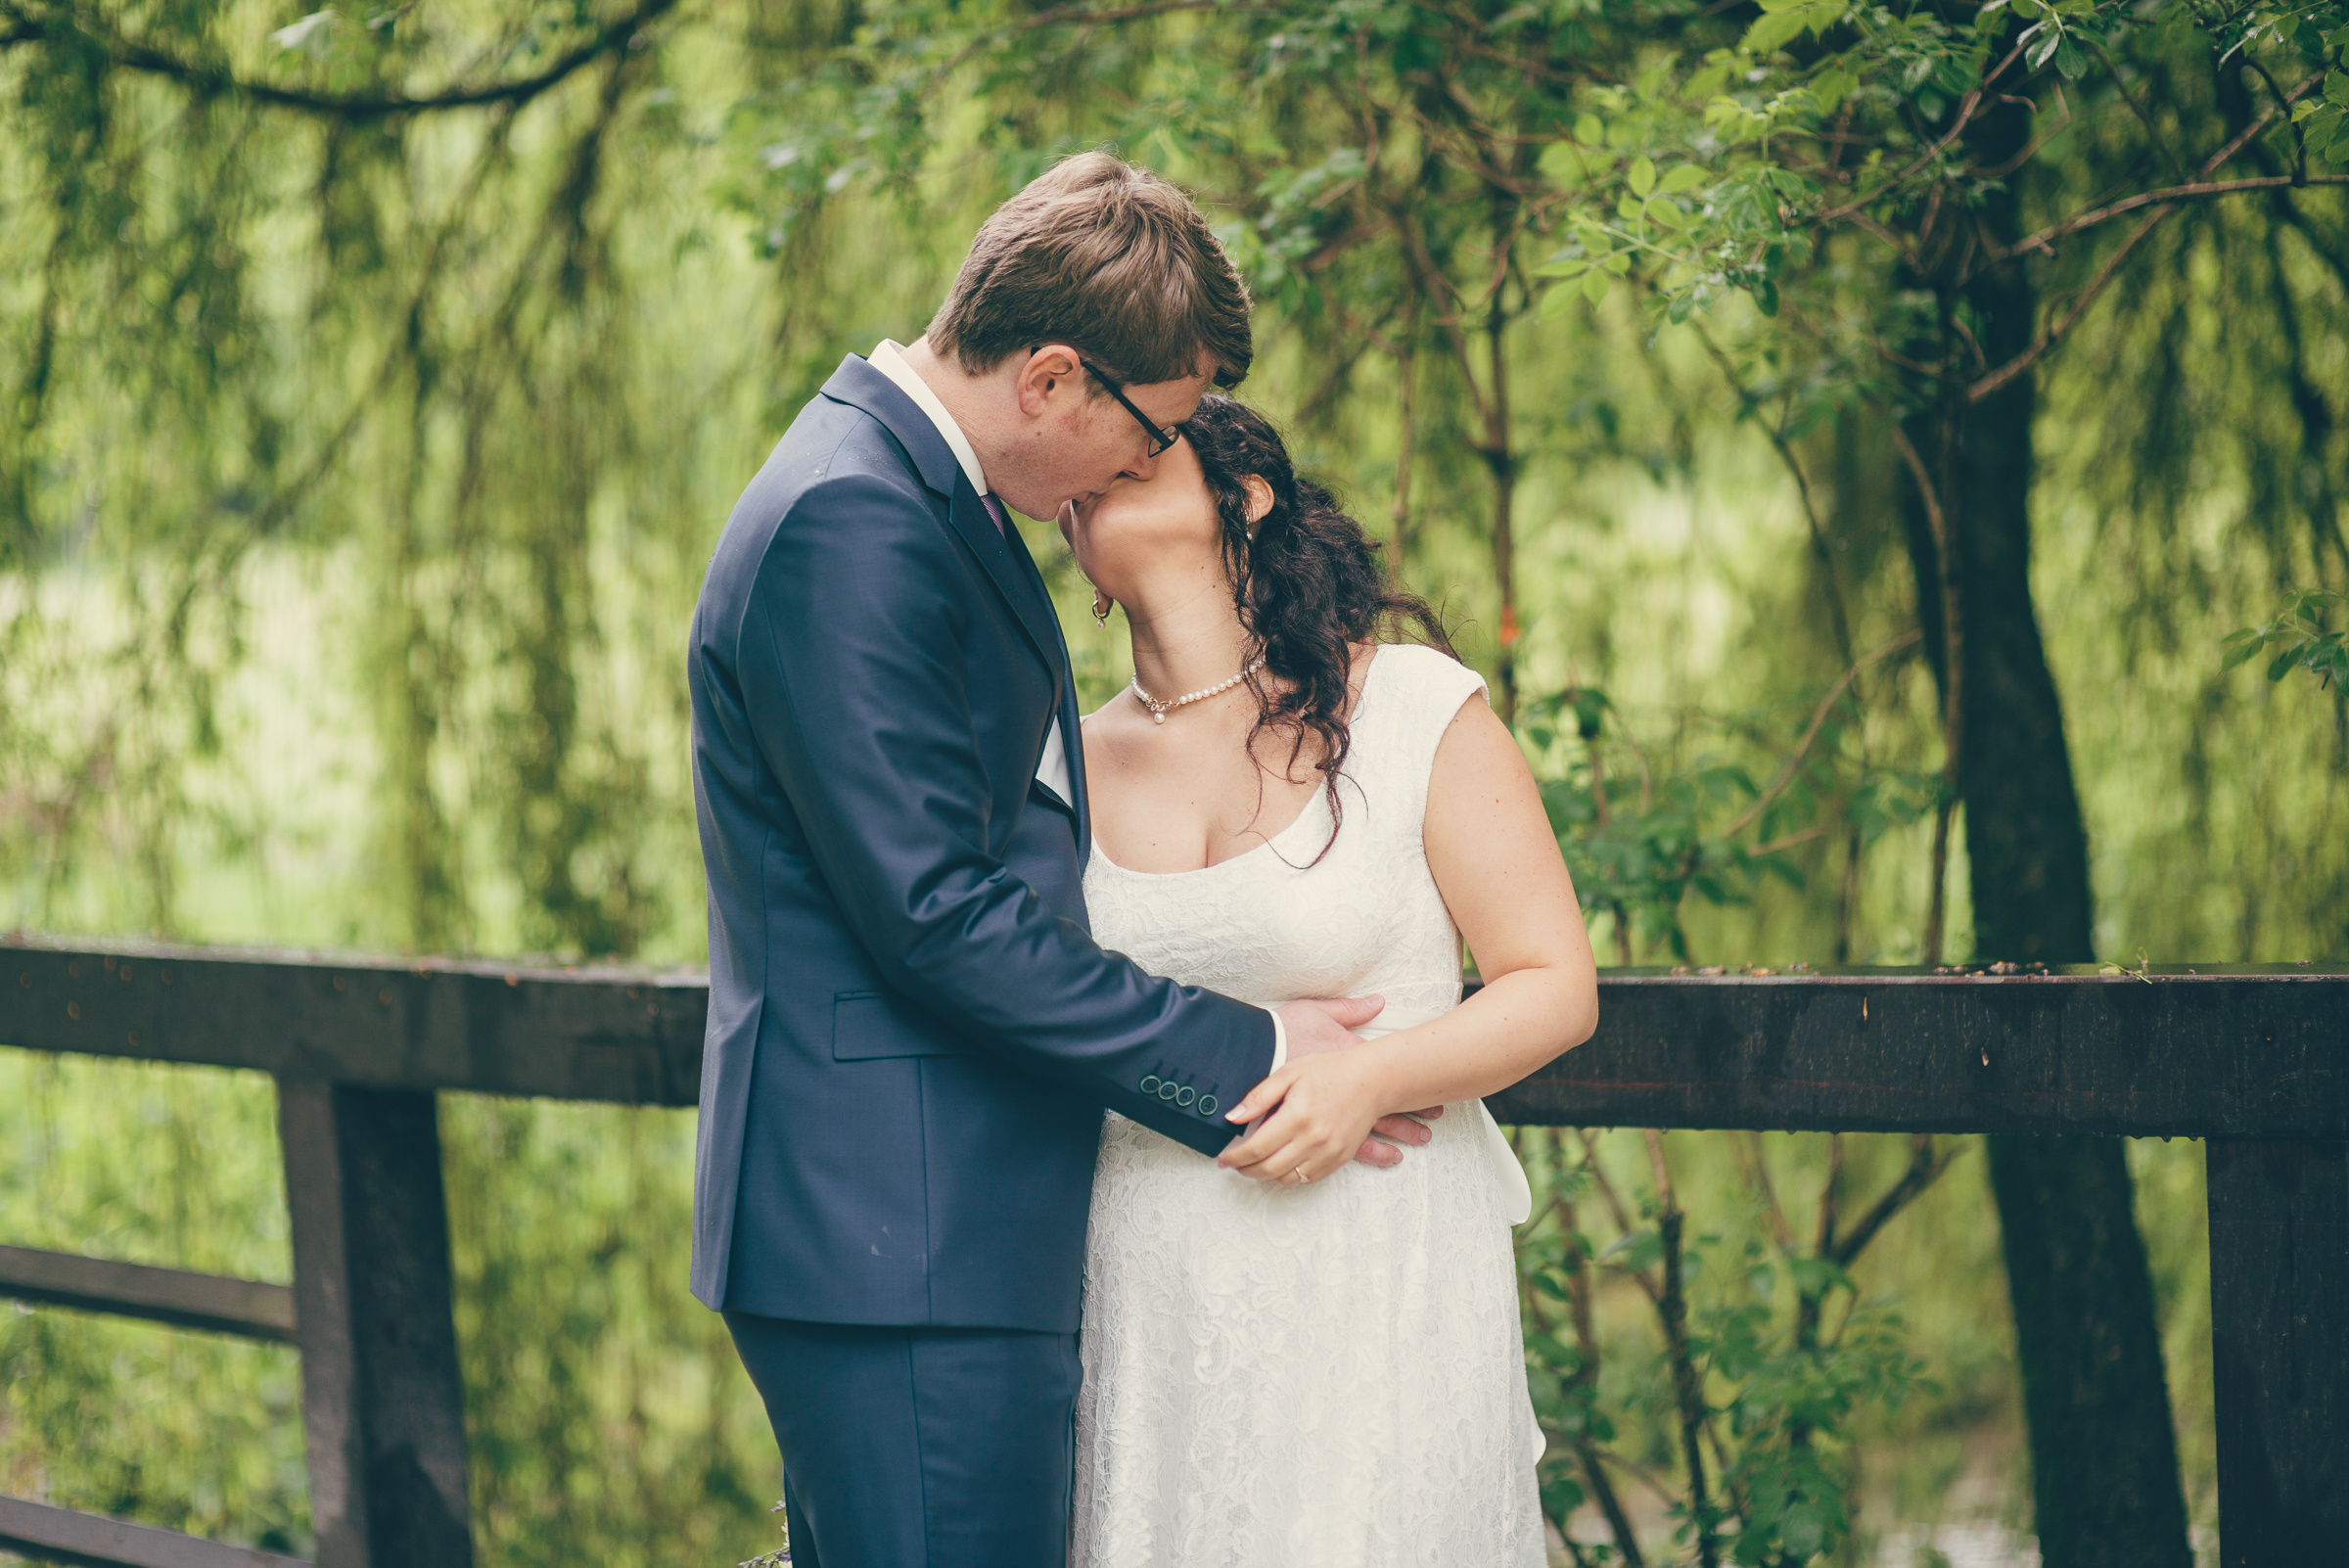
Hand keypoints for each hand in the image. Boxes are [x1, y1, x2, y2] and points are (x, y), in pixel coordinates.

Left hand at [1217, 1052, 1445, 1183]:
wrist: (1371, 1081)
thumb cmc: (1330, 1072)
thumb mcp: (1289, 1073)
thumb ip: (1259, 1097)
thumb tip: (1232, 1117)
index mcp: (1297, 1116)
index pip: (1257, 1148)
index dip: (1235, 1157)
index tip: (1224, 1158)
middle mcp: (1313, 1139)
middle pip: (1269, 1169)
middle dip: (1246, 1170)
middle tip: (1235, 1164)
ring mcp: (1328, 1152)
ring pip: (1288, 1178)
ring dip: (1266, 1176)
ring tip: (1255, 1165)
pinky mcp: (1339, 1158)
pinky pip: (1308, 1178)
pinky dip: (1289, 1177)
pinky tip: (1281, 1164)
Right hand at [1270, 996, 1438, 1166]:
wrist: (1244, 1055)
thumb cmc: (1280, 1034)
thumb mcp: (1314, 1014)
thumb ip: (1348, 1010)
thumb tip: (1378, 1002)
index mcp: (1347, 1068)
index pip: (1388, 1083)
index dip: (1412, 1090)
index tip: (1434, 1101)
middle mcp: (1344, 1099)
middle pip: (1385, 1115)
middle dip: (1410, 1123)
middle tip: (1431, 1126)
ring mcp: (1329, 1121)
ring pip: (1371, 1137)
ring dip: (1396, 1140)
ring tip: (1419, 1140)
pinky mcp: (1311, 1135)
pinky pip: (1344, 1151)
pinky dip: (1369, 1155)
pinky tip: (1383, 1159)